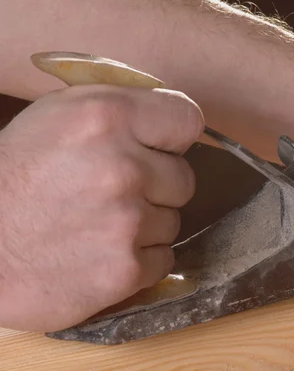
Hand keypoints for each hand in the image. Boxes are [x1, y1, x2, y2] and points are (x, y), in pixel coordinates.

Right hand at [0, 85, 202, 331]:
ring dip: (145, 225)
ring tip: (97, 225)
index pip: (187, 119)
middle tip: (111, 193)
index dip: (172, 137)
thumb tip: (170, 122)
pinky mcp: (125, 270)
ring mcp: (126, 222)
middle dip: (156, 186)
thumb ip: (119, 111)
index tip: (157, 148)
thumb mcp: (56, 116)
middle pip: (184, 177)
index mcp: (105, 117)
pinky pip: (163, 259)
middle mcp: (123, 167)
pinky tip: (100, 253)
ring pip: (172, 220)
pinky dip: (138, 260)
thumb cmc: (13, 177)